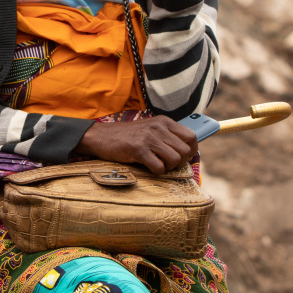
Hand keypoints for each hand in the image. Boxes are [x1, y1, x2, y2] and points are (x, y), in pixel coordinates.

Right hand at [74, 116, 197, 173]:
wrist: (101, 136)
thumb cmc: (127, 136)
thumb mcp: (150, 128)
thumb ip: (167, 136)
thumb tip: (187, 151)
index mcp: (164, 121)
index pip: (191, 136)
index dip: (191, 150)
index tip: (184, 157)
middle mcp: (158, 128)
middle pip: (186, 151)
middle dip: (180, 162)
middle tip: (168, 163)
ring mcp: (149, 138)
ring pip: (175, 160)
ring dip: (168, 167)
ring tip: (157, 164)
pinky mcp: (139, 150)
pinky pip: (159, 167)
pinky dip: (156, 171)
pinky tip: (148, 166)